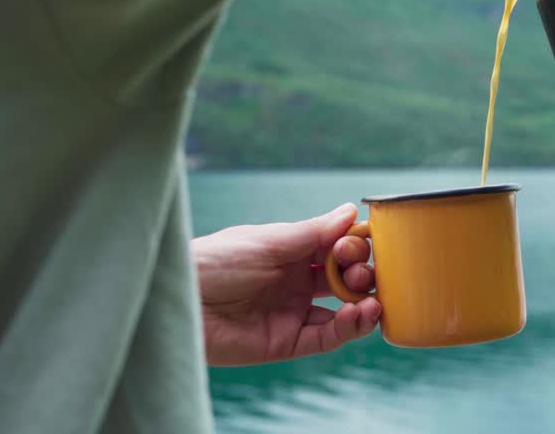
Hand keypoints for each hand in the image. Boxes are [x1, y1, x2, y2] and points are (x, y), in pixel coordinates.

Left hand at [191, 203, 379, 365]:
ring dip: (364, 303)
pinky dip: (349, 328)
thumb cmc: (218, 261)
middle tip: (361, 274)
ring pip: (342, 312)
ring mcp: (293, 312)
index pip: (337, 248)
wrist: (182, 301)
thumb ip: (315, 232)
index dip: (352, 246)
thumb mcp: (271, 241)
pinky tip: (360, 315)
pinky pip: (326, 338)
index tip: (353, 245)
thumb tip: (351, 211)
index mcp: (293, 251)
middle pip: (345, 279)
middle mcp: (297, 281)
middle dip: (362, 274)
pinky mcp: (287, 342)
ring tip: (372, 299)